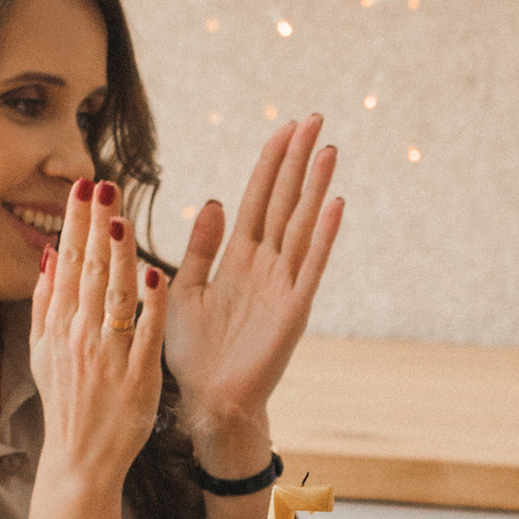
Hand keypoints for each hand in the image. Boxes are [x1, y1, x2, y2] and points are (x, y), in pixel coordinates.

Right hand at [27, 178, 167, 518]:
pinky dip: (150, 305)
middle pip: (89, 272)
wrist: (80, 458)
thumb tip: (48, 255)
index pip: (69, 263)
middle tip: (104, 184)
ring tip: (121, 217)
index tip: (84, 186)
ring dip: (118, 255)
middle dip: (95, 226)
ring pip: (114, 297)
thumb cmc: (67, 402)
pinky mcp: (138, 378)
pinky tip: (154, 273)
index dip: (76, 223)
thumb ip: (45, 304)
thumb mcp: (43, 353)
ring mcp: (109, 356)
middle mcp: (80, 336)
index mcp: (60, 326)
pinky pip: (146, 334)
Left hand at [165, 119, 344, 470]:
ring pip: (301, 225)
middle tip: (316, 118)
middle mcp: (265, 265)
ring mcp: (282, 285)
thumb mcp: (184, 287)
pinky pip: (310, 266)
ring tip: (329, 148)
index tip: (284, 127)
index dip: (270, 163)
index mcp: (238, 258)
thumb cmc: (194, 351)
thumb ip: (201, 246)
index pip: (257, 198)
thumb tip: (214, 200)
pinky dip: (323, 236)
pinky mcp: (293, 310)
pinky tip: (334, 204)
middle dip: (297, 160)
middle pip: (284, 201)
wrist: (206, 400)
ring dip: (315, 187)